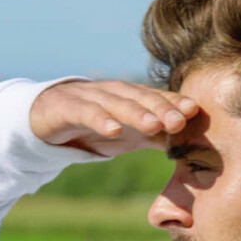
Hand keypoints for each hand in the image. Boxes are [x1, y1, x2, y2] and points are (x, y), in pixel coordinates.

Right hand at [29, 80, 198, 157]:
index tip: (194, 111)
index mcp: (131, 97)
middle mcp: (114, 92)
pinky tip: (113, 130)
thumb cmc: (96, 126)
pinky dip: (100, 120)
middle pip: (141, 98)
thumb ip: (158, 138)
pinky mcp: (66, 107)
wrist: (46, 118)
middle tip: (179, 120)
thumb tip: (192, 148)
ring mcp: (90, 97)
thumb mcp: (130, 134)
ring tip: (154, 125)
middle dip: (161, 108)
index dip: (174, 103)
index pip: (157, 98)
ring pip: (116, 103)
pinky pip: (86, 112)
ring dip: (136, 113)